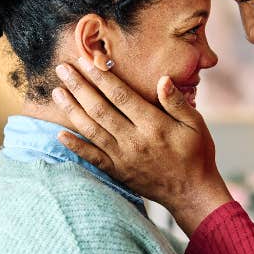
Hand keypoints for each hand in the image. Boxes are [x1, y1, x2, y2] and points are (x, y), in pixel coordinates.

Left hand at [52, 59, 232, 233]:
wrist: (191, 192)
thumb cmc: (196, 154)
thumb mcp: (196, 124)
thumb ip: (177, 102)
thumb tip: (162, 80)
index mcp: (153, 125)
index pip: (121, 95)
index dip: (101, 77)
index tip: (86, 61)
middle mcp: (134, 140)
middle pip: (100, 109)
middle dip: (79, 87)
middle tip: (63, 69)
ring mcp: (123, 158)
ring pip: (91, 130)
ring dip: (72, 110)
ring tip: (57, 92)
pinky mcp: (118, 172)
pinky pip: (92, 157)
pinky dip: (75, 146)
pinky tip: (59, 134)